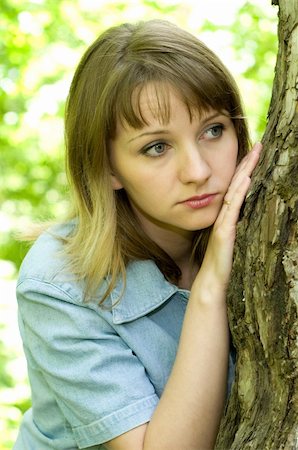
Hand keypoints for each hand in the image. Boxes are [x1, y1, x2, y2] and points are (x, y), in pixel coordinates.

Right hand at [194, 142, 261, 294]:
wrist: (213, 280)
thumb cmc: (223, 262)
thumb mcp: (233, 240)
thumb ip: (237, 226)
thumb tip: (248, 215)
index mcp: (228, 216)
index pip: (238, 189)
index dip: (246, 171)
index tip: (255, 155)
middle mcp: (224, 215)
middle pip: (236, 185)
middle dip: (247, 165)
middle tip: (259, 146)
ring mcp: (223, 222)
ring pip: (234, 191)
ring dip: (245, 172)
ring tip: (255, 154)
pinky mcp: (224, 232)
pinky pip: (233, 208)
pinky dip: (239, 192)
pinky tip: (247, 179)